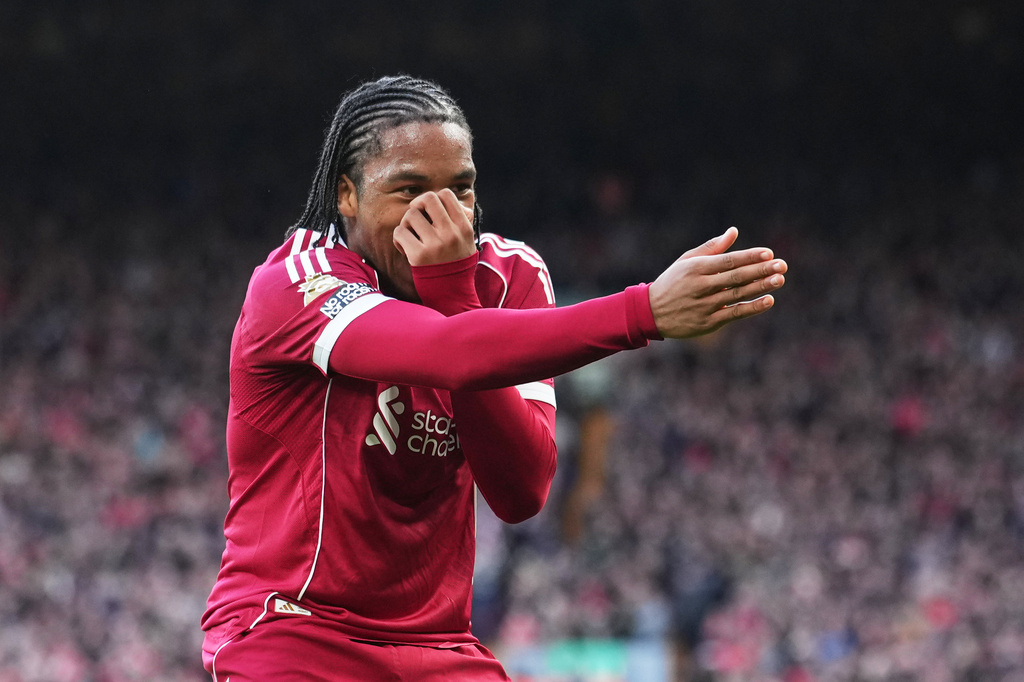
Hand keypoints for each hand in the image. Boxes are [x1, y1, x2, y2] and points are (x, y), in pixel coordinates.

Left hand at [393, 189, 475, 265]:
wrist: (452, 295)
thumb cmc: (457, 265)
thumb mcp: (468, 241)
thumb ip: (462, 220)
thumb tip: (452, 200)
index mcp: (463, 227)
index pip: (446, 194)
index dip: (434, 198)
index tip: (430, 211)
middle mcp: (450, 233)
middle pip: (427, 198)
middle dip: (417, 205)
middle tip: (416, 217)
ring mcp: (435, 244)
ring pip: (410, 215)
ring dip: (406, 224)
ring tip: (411, 236)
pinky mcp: (418, 256)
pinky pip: (400, 232)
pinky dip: (399, 238)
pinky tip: (405, 248)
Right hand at [648, 227, 786, 337]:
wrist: (651, 313)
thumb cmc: (673, 282)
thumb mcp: (687, 261)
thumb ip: (712, 248)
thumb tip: (734, 231)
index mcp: (695, 268)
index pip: (727, 261)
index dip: (748, 257)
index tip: (768, 253)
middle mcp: (700, 286)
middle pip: (735, 277)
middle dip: (759, 270)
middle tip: (782, 265)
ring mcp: (704, 306)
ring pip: (737, 295)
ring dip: (760, 287)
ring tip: (780, 279)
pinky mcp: (707, 323)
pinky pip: (734, 314)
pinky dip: (752, 308)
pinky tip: (768, 300)